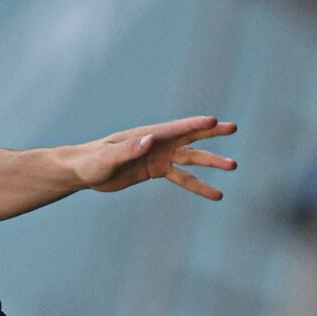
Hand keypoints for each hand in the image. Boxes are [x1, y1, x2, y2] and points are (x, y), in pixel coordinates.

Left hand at [77, 115, 236, 199]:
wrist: (83, 172)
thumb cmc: (91, 162)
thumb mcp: (106, 158)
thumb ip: (127, 149)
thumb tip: (149, 140)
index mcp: (145, 135)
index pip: (174, 128)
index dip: (194, 124)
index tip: (215, 121)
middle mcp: (156, 143)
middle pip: (188, 136)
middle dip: (211, 133)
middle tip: (234, 127)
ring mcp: (158, 156)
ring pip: (190, 158)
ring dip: (211, 161)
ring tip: (233, 165)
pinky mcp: (156, 170)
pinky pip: (182, 178)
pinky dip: (199, 185)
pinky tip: (216, 194)